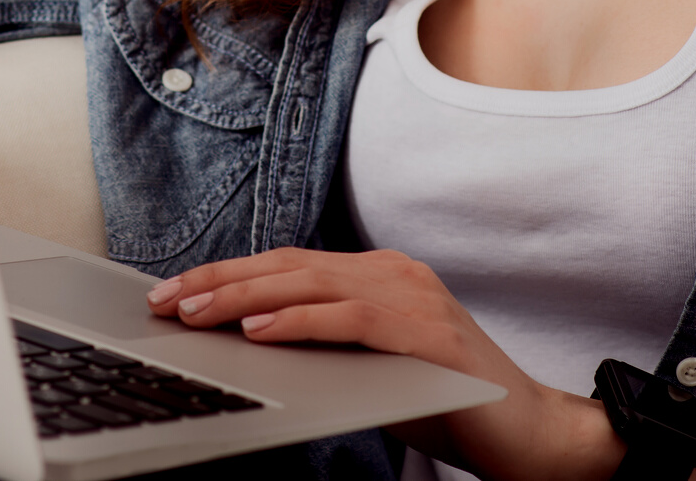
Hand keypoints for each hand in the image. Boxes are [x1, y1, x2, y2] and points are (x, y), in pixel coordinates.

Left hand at [145, 246, 620, 480]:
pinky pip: (348, 319)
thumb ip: (325, 346)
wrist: (529, 432)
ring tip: (195, 313)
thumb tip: (249, 344)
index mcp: (380, 274)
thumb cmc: (447, 403)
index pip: (289, 265)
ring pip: (310, 285)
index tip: (176, 291)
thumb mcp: (371, 366)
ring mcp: (413, 295)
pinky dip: (298, 322)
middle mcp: (394, 272)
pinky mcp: (425, 330)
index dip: (229, 275)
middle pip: (289, 266)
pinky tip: (258, 330)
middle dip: (221, 281)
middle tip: (166, 300)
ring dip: (244, 298)